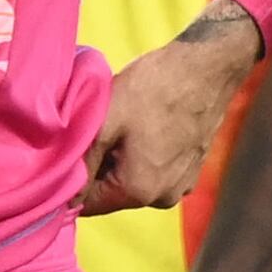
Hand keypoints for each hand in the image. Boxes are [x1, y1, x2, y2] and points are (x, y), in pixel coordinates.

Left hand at [84, 5, 262, 212]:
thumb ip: (82, 161)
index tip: (66, 152)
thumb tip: (63, 195)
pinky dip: (141, 155)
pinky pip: (153, 171)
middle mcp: (163, 198)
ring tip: (120, 125)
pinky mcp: (191, 170)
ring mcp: (181, 186)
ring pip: (131, 181)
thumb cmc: (154, 88)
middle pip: (110, 193)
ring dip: (118, 160)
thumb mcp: (105, 120)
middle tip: (93, 130)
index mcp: (139, 191)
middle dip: (96, 168)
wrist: (208, 67)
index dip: (70, 181)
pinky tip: (142, 126)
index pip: (88, 204)